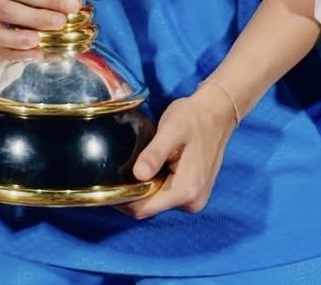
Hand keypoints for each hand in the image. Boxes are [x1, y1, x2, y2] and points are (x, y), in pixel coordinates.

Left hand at [119, 81, 237, 218]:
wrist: (216, 112)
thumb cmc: (193, 118)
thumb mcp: (171, 130)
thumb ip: (155, 154)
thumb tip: (138, 175)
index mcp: (186, 191)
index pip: (145, 208)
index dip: (122, 200)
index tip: (104, 186)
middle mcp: (192, 201)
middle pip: (149, 206)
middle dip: (131, 192)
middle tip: (112, 170)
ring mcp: (193, 197)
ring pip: (156, 199)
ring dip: (142, 186)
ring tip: (128, 163)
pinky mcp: (192, 190)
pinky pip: (165, 192)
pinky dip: (153, 182)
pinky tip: (146, 164)